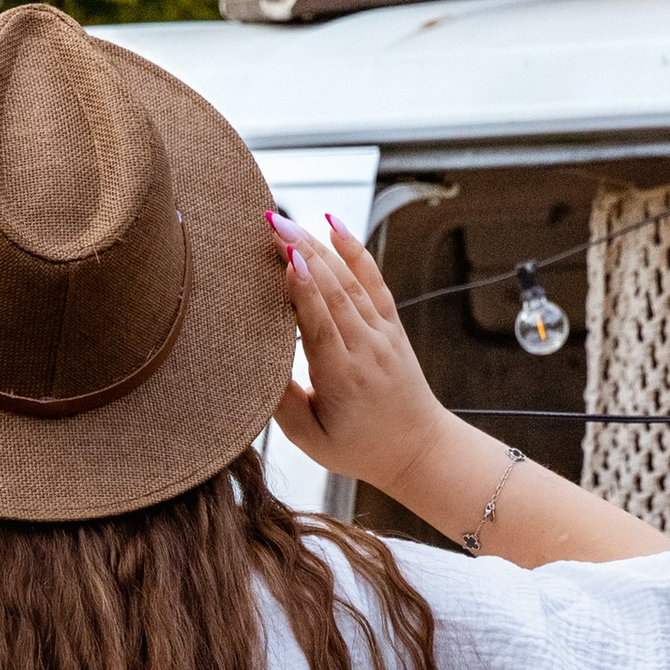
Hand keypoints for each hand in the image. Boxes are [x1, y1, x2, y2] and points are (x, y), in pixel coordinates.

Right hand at [269, 210, 464, 503]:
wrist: (418, 450)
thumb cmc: (360, 448)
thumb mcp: (311, 440)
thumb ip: (281, 404)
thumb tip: (251, 366)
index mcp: (343, 377)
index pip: (319, 324)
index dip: (301, 288)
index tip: (283, 256)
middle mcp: (366, 348)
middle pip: (332, 290)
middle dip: (301, 251)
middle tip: (269, 222)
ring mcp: (382, 333)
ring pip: (349, 280)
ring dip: (318, 245)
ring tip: (285, 220)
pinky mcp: (391, 325)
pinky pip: (373, 281)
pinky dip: (355, 250)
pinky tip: (334, 224)